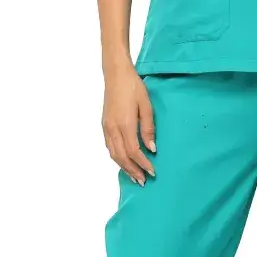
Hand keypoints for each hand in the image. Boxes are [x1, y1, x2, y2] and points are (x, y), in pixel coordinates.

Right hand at [102, 65, 156, 186]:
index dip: (143, 164)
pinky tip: (123, 161)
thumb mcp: (146, 106)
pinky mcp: (104, 125)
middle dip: (133, 171)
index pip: (134, 151)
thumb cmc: (134, 88)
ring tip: (134, 176)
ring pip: (113, 154)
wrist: (116, 75)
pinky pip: (109, 147)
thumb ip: (148, 128)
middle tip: (143, 181)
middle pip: (122, 157)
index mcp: (125, 124)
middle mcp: (113, 129)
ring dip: (124, 167)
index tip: (152, 172)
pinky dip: (117, 158)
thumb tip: (151, 149)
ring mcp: (106, 127)